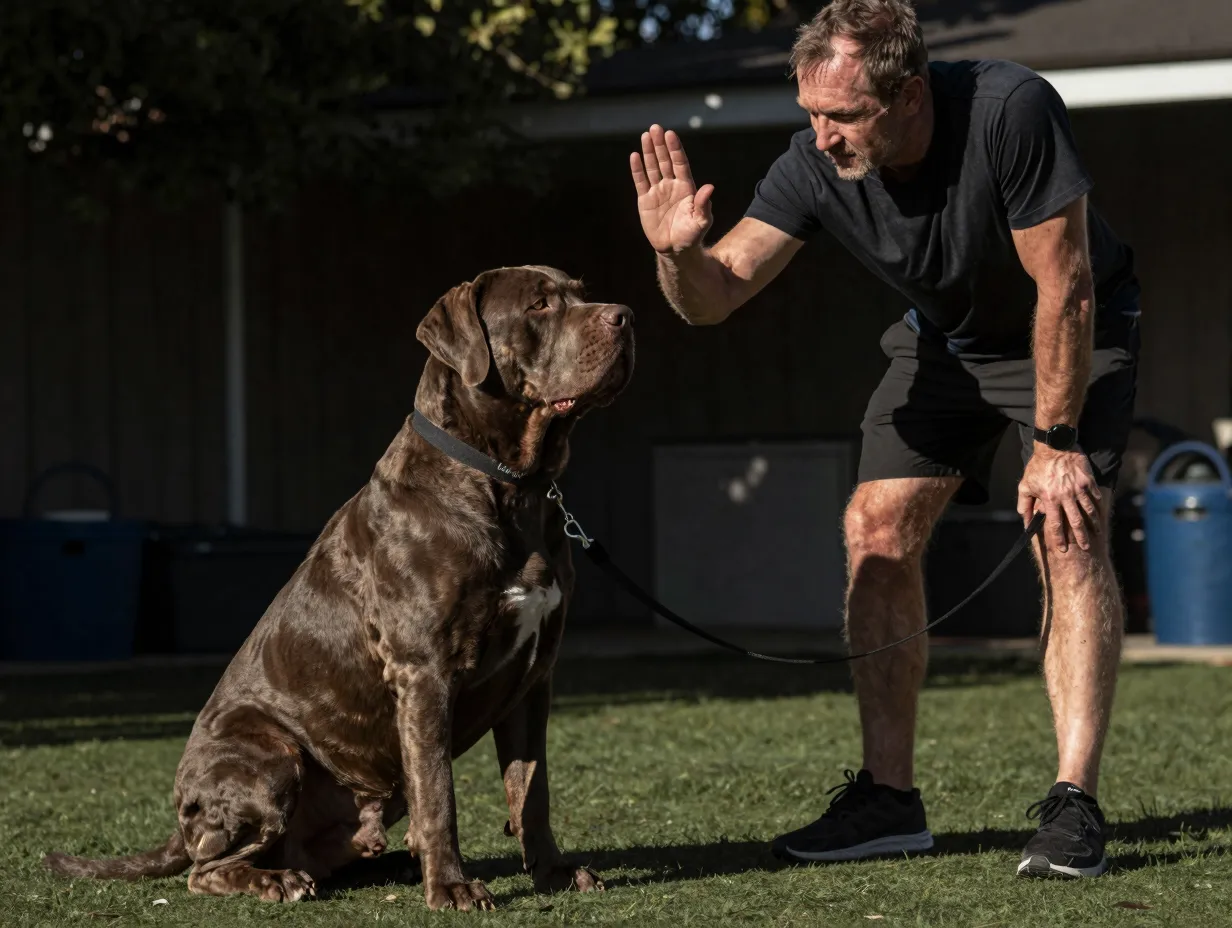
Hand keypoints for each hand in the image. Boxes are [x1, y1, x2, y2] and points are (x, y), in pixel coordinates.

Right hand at [629, 124, 713, 254]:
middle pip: (665, 161)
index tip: (670, 134)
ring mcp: (658, 191)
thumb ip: (704, 204)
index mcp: (686, 187)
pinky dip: (637, 169)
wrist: (675, 249)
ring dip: (648, 152)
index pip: (680, 163)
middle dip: (660, 144)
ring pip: (652, 167)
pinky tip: (635, 156)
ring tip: (645, 135)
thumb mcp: (701, 221)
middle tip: (655, 127)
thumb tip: (710, 187)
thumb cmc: (692, 235)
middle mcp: (671, 185)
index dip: (675, 149)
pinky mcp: (645, 200)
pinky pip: (641, 181)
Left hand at [1017, 447, 1101, 552]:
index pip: (1055, 524)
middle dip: (1081, 537)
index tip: (1063, 549)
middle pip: (1076, 522)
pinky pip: (1095, 496)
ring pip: (1089, 510)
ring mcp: (1079, 488)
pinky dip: (1098, 506)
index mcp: (1050, 499)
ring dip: (1093, 524)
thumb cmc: (1037, 467)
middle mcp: (1066, 496)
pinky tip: (1099, 514)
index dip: (1059, 539)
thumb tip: (1025, 523)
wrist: (1054, 446)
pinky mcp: (1088, 480)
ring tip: (1096, 534)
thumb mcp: (1025, 486)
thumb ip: (1024, 506)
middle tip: (1086, 548)